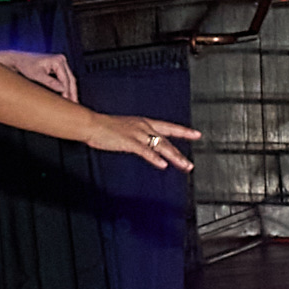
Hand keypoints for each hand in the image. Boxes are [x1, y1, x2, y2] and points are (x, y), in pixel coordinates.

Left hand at [0, 48, 83, 102]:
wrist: (18, 60)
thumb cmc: (25, 66)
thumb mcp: (36, 75)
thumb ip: (50, 82)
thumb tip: (63, 89)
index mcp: (57, 60)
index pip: (65, 79)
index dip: (67, 91)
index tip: (67, 102)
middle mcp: (61, 60)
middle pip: (70, 79)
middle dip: (72, 92)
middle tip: (74, 105)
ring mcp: (60, 63)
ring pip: (69, 79)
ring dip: (71, 91)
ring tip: (73, 102)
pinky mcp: (58, 67)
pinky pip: (65, 78)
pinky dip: (66, 87)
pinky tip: (67, 96)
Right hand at [85, 109, 199, 171]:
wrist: (91, 124)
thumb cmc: (105, 127)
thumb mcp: (127, 129)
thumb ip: (138, 137)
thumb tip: (145, 145)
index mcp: (143, 123)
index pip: (168, 127)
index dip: (183, 131)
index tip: (196, 134)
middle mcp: (143, 127)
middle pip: (167, 140)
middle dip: (180, 153)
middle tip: (191, 164)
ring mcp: (137, 134)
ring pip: (161, 145)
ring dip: (174, 157)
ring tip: (184, 166)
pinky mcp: (128, 142)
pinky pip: (144, 151)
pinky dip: (154, 158)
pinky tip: (162, 164)